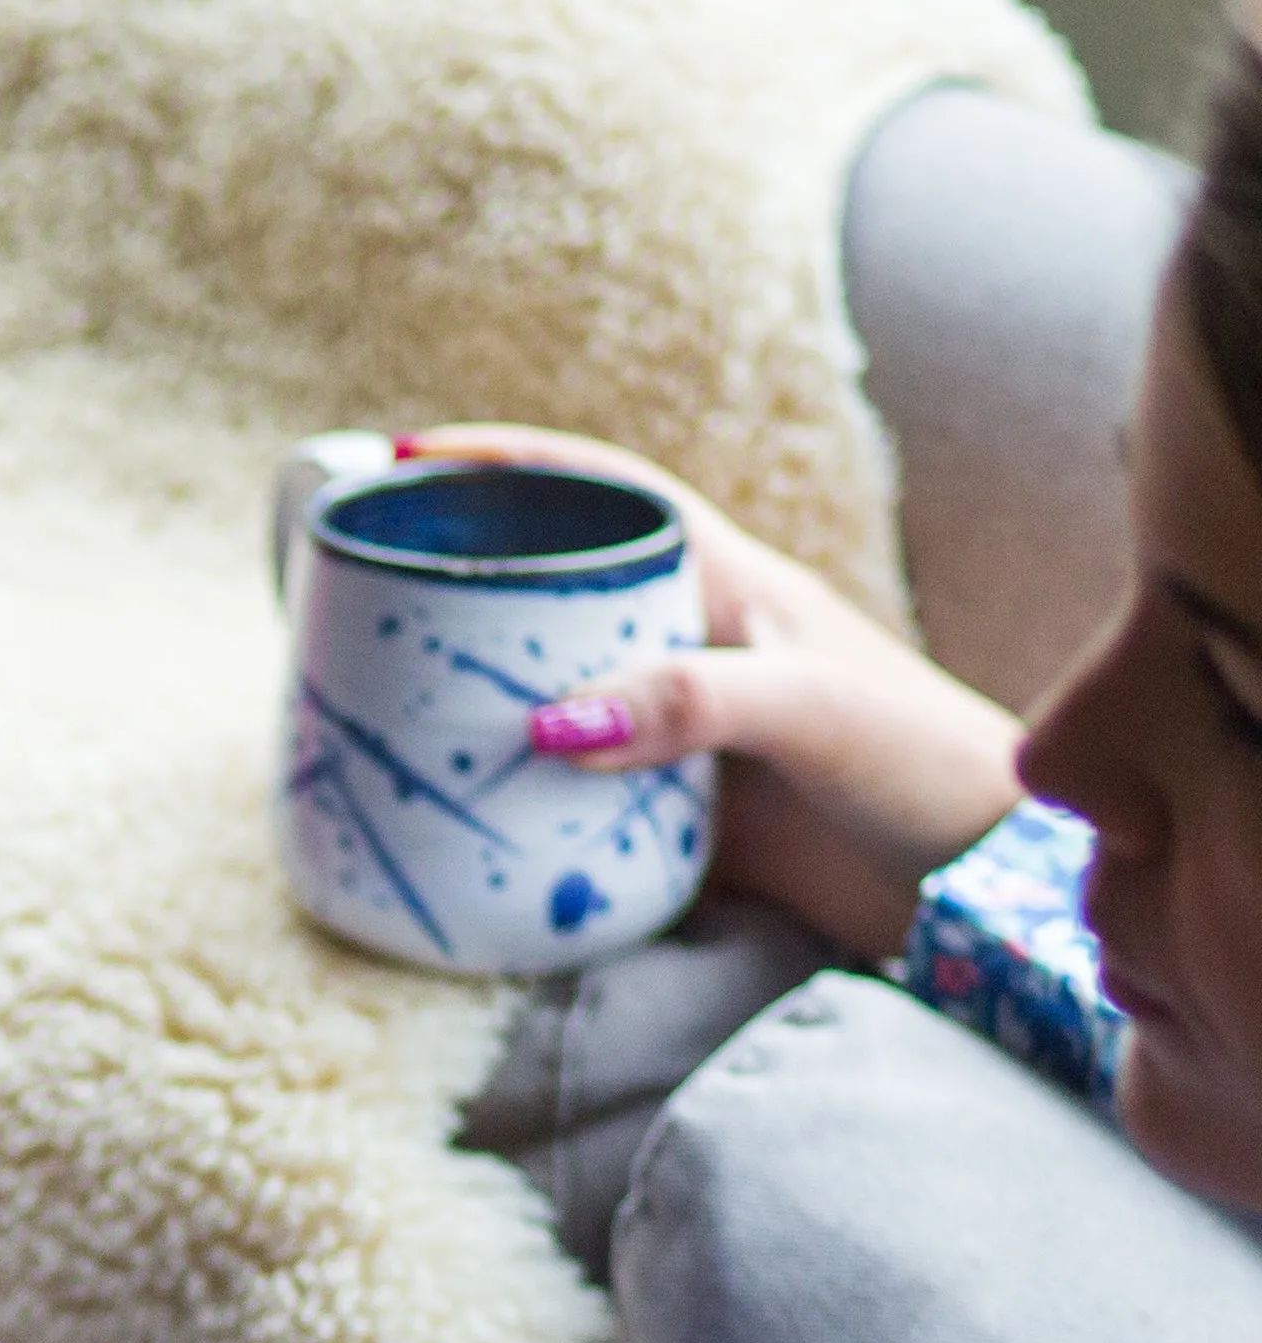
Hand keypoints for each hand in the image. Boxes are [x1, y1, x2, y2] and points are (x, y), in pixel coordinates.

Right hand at [405, 423, 1025, 961]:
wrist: (981, 887)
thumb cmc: (925, 768)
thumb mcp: (814, 711)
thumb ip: (692, 703)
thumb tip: (552, 723)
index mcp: (729, 586)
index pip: (605, 490)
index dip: (507, 462)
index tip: (409, 454)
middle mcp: (692, 649)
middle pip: (553, 592)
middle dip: (462, 581)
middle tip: (361, 598)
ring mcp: (677, 736)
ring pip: (548, 695)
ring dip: (470, 697)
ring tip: (376, 709)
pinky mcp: (670, 819)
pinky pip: (563, 798)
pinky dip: (503, 801)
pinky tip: (449, 820)